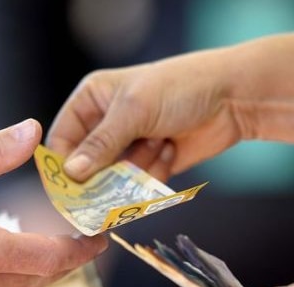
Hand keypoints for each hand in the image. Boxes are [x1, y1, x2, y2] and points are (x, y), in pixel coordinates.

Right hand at [0, 119, 107, 286]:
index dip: (79, 250)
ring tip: (48, 250)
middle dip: (62, 262)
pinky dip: (7, 282)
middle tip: (81, 243)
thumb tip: (34, 131)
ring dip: (35, 274)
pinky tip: (4, 263)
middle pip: (35, 280)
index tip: (99, 239)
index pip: (48, 259)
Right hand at [47, 31, 293, 181]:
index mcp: (91, 101)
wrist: (231, 98)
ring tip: (159, 141)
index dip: (62, 167)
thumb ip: (101, 144)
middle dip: (106, 173)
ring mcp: (127, 146)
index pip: (62, 141)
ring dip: (137, 168)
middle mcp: (104, 125)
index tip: (69, 192)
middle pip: (85, 168)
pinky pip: (137, 186)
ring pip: (113, 181)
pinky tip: (170, 148)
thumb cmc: (180, 88)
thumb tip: (70, 174)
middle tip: (120, 175)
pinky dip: (154, 172)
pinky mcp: (147, 165)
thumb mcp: (135, 110)